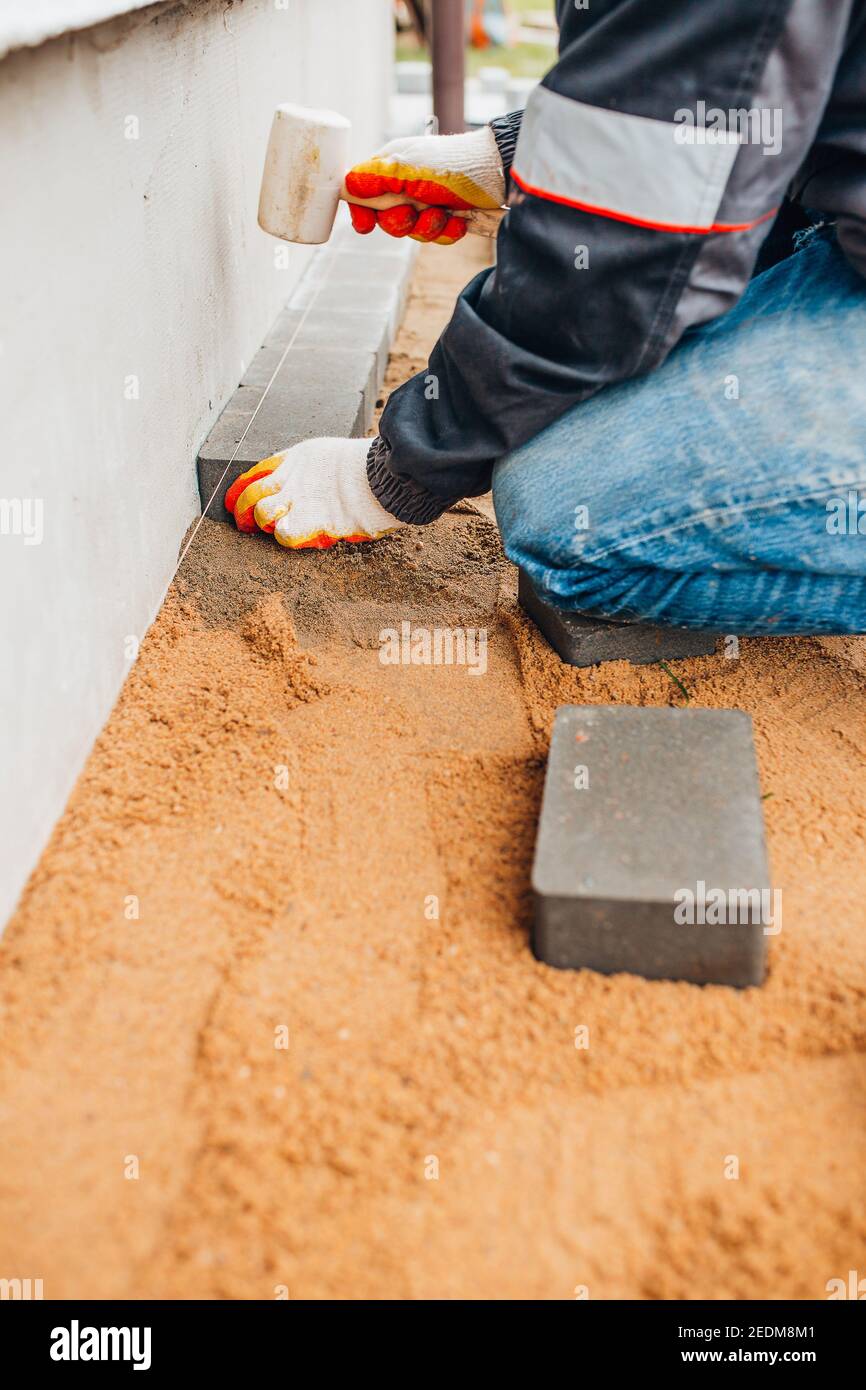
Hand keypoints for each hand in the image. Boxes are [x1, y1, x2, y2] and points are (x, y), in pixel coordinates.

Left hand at [224, 438, 403, 548]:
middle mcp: (293, 478)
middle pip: (251, 495)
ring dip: (265, 524)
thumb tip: (295, 489)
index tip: (231, 504)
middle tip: (243, 525)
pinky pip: (285, 534)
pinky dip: (287, 537)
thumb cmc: (368, 469)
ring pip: (262, 513)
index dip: (238, 491)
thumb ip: (309, 471)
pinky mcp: (313, 521)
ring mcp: (301, 500)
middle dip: (242, 513)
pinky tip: (298, 535)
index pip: (255, 474)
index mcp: (296, 458)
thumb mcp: (330, 456)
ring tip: (277, 529)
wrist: (386, 476)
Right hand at [344, 126, 504, 244]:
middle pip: (388, 219)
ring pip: (414, 231)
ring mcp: (429, 200)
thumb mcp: (408, 170)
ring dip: (429, 228)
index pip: (364, 192)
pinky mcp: (450, 214)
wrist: (499, 172)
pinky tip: (459, 220)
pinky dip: (448, 231)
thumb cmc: (453, 165)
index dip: (362, 211)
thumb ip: (375, 179)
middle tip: (415, 213)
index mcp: (392, 168)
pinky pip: (438, 236)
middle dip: (402, 223)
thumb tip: (344, 185)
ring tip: (445, 214)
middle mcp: (408, 184)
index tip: (364, 226)